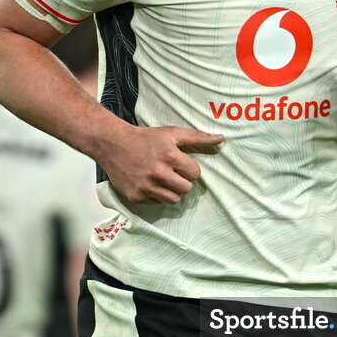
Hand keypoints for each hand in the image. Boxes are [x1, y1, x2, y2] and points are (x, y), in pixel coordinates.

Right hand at [105, 125, 223, 204]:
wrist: (113, 144)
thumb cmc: (147, 137)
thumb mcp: (172, 133)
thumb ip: (198, 137)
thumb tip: (222, 138)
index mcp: (170, 156)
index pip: (195, 174)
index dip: (189, 168)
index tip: (180, 163)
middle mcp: (158, 173)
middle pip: (187, 189)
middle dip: (182, 181)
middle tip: (172, 172)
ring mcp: (146, 186)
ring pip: (174, 199)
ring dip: (172, 190)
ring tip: (163, 179)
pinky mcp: (136, 196)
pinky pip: (157, 203)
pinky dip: (156, 195)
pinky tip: (150, 183)